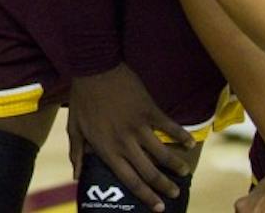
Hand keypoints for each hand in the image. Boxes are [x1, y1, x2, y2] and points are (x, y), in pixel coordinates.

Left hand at [69, 64, 194, 210]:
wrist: (93, 67)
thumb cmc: (82, 98)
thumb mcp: (73, 127)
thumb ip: (77, 153)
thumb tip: (77, 176)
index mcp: (106, 148)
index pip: (129, 180)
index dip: (145, 196)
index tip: (157, 207)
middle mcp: (124, 142)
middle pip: (149, 172)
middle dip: (164, 187)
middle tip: (174, 194)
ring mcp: (138, 126)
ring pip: (162, 154)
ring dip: (176, 165)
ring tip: (184, 172)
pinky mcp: (149, 110)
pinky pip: (170, 127)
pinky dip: (182, 136)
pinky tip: (191, 143)